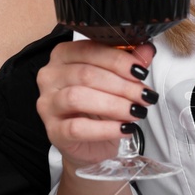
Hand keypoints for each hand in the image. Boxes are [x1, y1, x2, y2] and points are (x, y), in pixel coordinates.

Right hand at [37, 39, 156, 170]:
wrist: (91, 144)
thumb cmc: (100, 107)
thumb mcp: (116, 80)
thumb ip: (129, 63)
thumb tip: (147, 50)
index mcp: (62, 55)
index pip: (89, 50)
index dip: (118, 60)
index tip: (141, 71)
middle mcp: (50, 77)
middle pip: (85, 74)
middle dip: (121, 85)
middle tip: (144, 95)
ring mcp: (48, 105)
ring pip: (78, 98)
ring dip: (113, 104)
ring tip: (137, 111)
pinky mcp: (54, 132)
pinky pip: (77, 128)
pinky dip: (105, 128)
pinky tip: (125, 128)